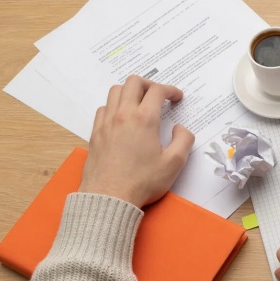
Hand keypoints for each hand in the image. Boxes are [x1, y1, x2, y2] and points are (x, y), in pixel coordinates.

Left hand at [79, 75, 194, 207]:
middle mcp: (122, 115)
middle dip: (149, 84)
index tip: (177, 98)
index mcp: (144, 119)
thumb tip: (180, 128)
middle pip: (133, 83)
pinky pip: (103, 108)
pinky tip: (122, 119)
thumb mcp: (174, 164)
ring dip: (130, 92)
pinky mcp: (95, 133)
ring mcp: (106, 122)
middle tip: (159, 95)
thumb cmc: (142, 182)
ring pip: (115, 92)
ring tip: (140, 104)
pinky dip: (115, 106)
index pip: (157, 91)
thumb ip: (184, 140)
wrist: (109, 197)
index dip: (170, 90)